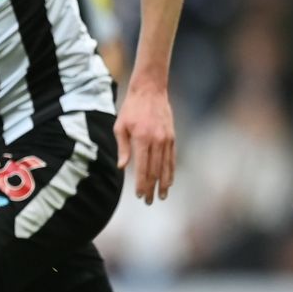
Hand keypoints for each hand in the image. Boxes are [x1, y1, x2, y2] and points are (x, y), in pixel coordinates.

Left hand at [114, 82, 174, 203]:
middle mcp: (156, 141)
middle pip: (155, 170)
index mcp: (141, 139)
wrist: (150, 90)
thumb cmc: (131, 108)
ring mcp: (166, 139)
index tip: (139, 195)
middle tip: (149, 201)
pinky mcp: (172, 137)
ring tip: (161, 196)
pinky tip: (169, 181)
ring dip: (164, 183)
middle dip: (152, 188)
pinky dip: (171, 171)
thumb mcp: (120, 126)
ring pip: (166, 167)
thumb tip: (122, 168)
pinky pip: (172, 158)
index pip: (142, 168)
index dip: (141, 183)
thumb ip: (122, 148)